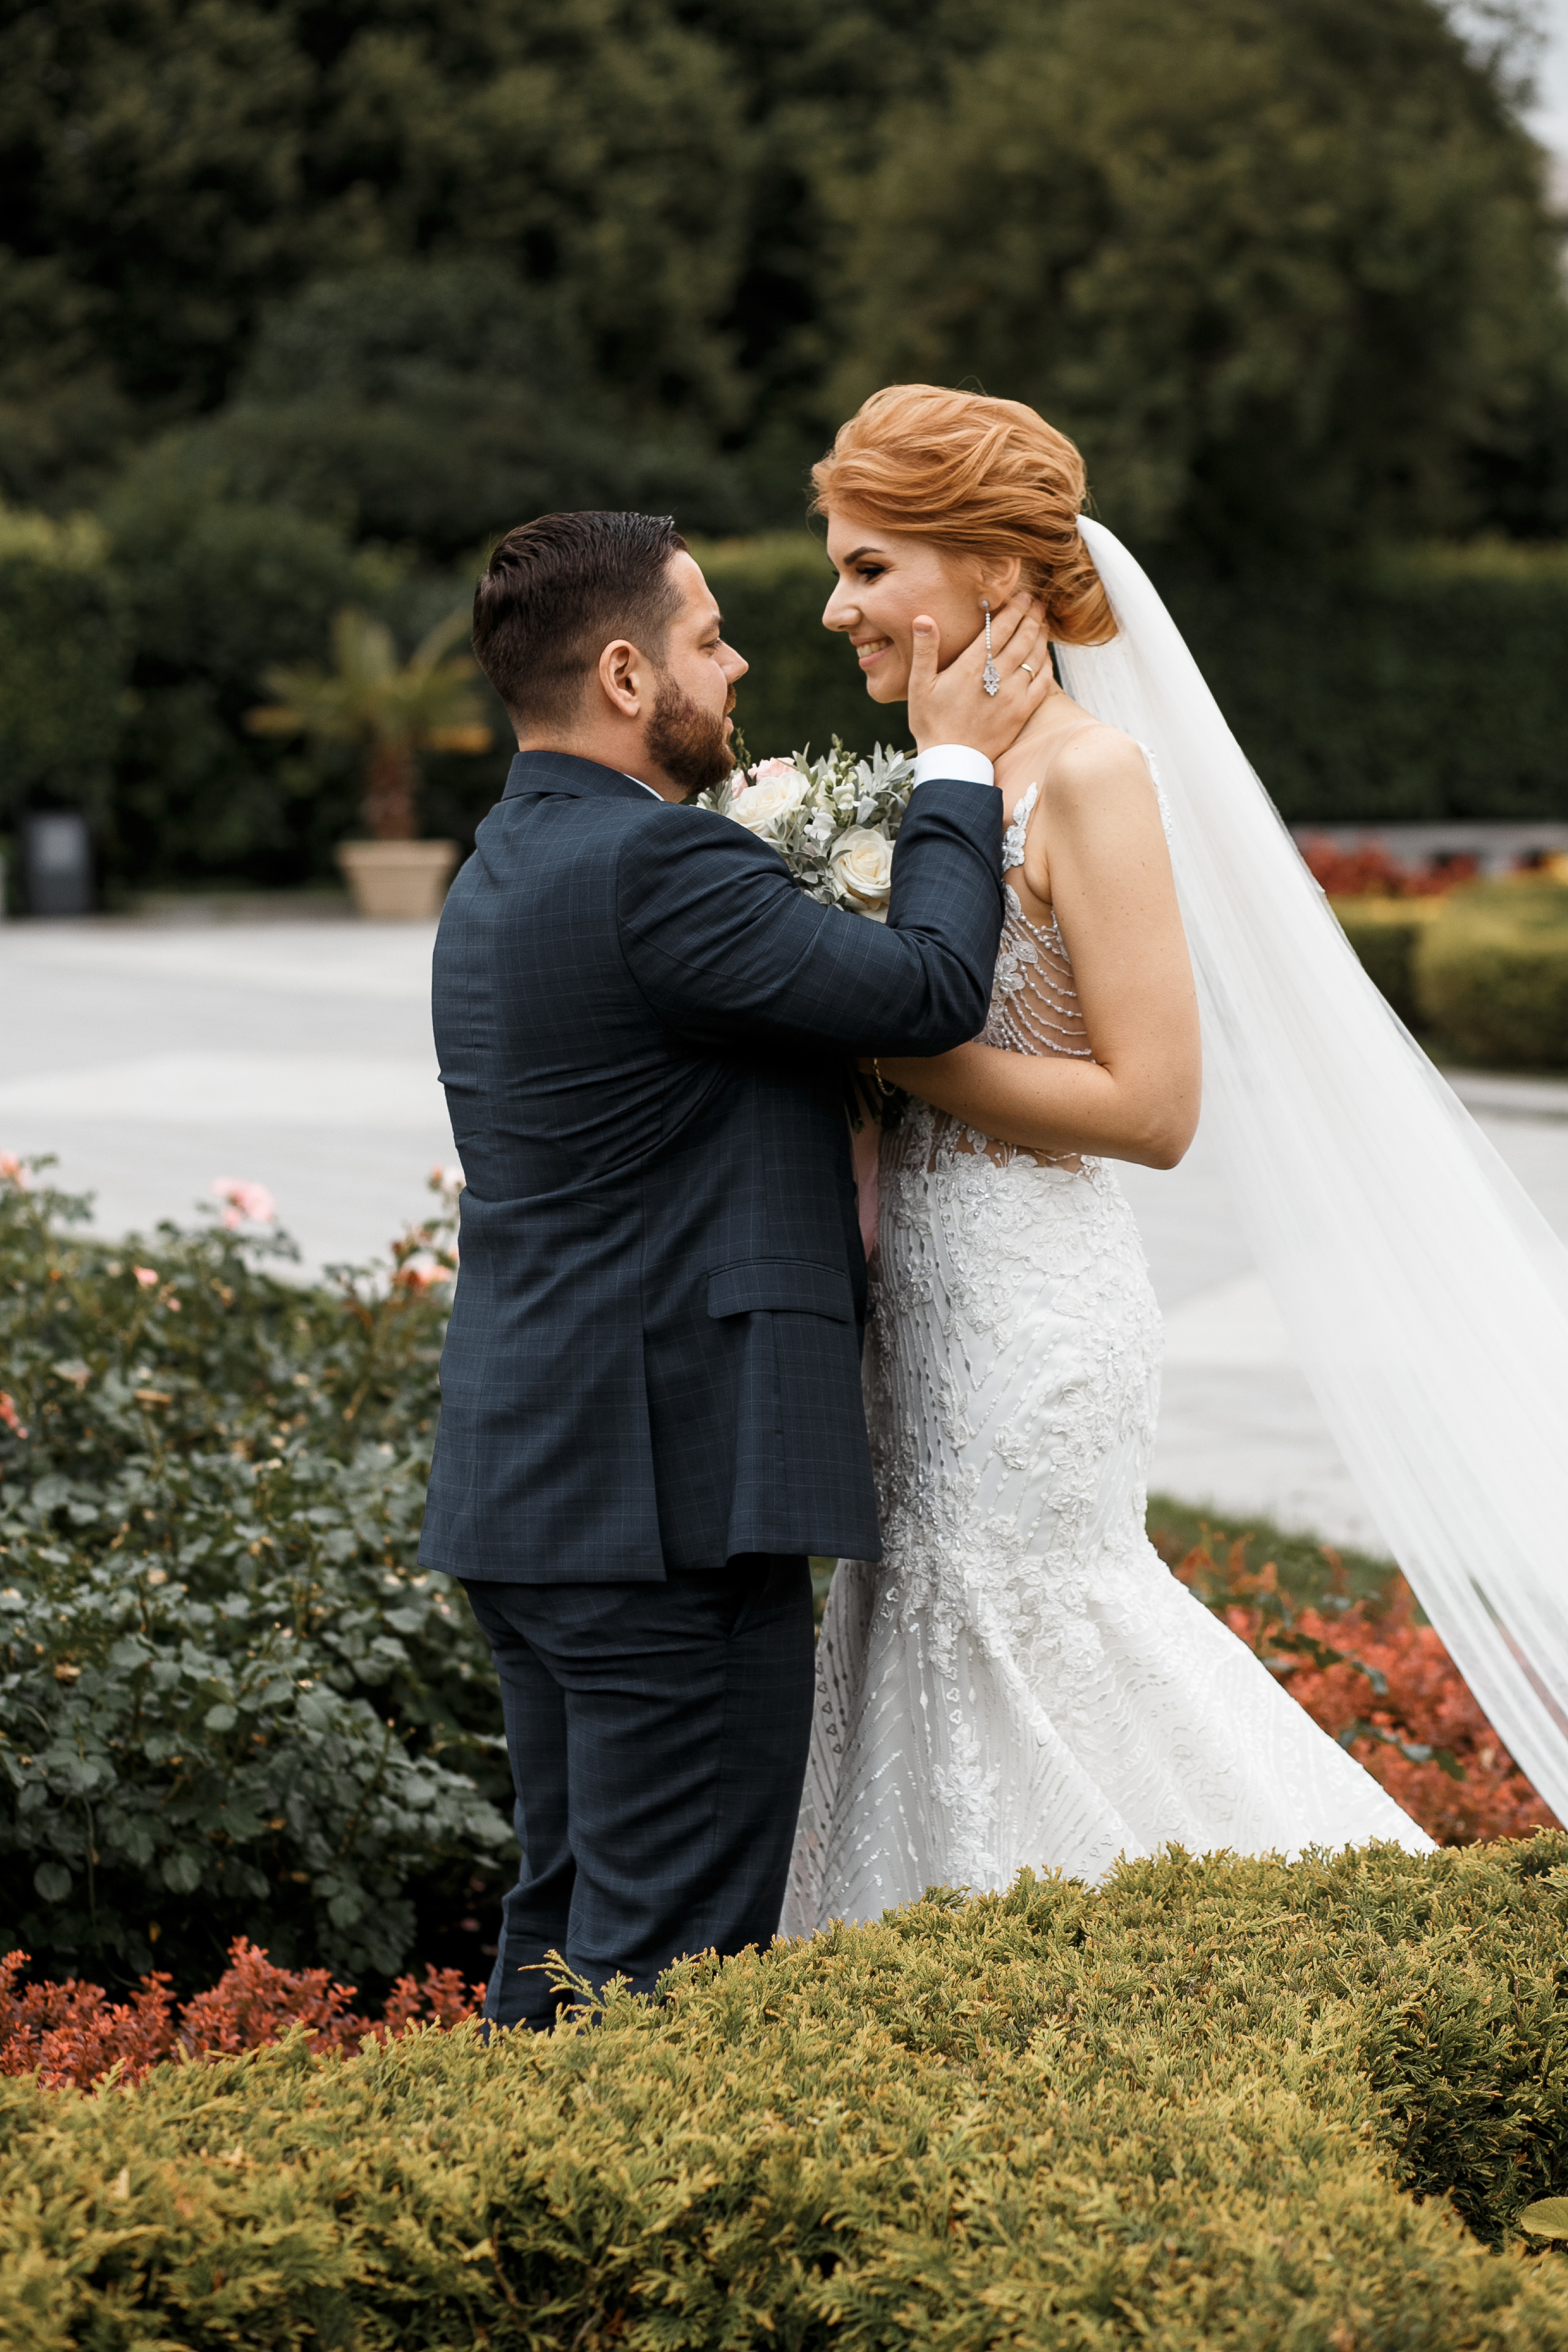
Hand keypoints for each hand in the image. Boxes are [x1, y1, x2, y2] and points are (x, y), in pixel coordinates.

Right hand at [907, 590, 1052, 766]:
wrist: (952, 762)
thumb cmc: (931, 723)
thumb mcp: (918, 686)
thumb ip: (925, 650)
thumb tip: (924, 618)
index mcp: (971, 667)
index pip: (1001, 629)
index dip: (1015, 609)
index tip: (1023, 596)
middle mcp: (996, 677)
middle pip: (1022, 638)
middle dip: (1032, 616)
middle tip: (1038, 603)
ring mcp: (1013, 695)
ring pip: (1035, 657)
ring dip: (1041, 636)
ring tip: (1044, 622)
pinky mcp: (1022, 712)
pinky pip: (1042, 683)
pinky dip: (1046, 665)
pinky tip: (1045, 657)